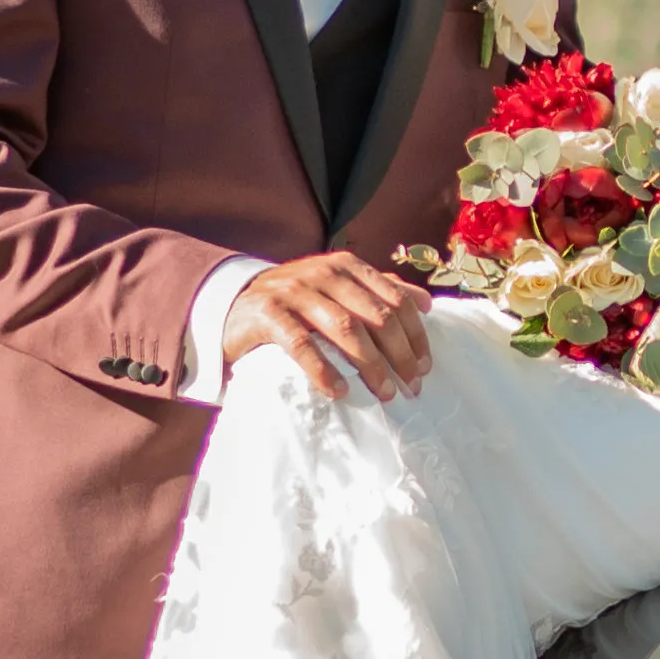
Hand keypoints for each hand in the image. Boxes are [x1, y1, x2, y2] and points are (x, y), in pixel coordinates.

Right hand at [222, 251, 434, 401]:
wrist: (233, 307)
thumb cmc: (297, 304)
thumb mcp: (337, 291)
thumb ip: (378, 292)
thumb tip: (426, 303)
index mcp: (346, 266)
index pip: (394, 298)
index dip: (415, 334)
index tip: (425, 366)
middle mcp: (323, 272)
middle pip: (376, 315)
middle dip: (400, 354)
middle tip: (412, 387)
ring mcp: (294, 291)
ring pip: (345, 328)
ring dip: (370, 365)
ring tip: (385, 392)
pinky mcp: (268, 313)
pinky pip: (302, 344)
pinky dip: (324, 370)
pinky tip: (339, 391)